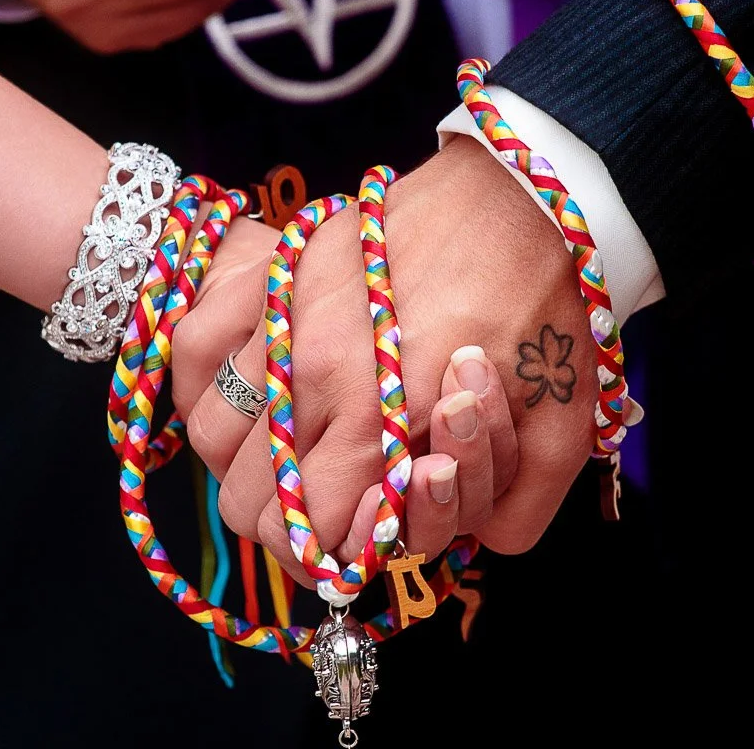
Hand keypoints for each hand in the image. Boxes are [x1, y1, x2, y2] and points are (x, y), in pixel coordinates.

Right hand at [173, 137, 597, 586]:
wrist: (529, 197)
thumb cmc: (547, 311)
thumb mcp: (562, 433)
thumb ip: (508, 513)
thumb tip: (447, 545)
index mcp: (385, 418)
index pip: (306, 530)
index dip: (326, 556)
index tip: (351, 542)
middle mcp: (315, 371)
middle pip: (246, 497)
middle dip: (285, 523)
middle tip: (325, 507)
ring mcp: (284, 316)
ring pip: (209, 432)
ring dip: (241, 461)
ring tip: (287, 451)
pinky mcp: (274, 272)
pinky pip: (190, 346)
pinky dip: (199, 385)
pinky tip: (240, 394)